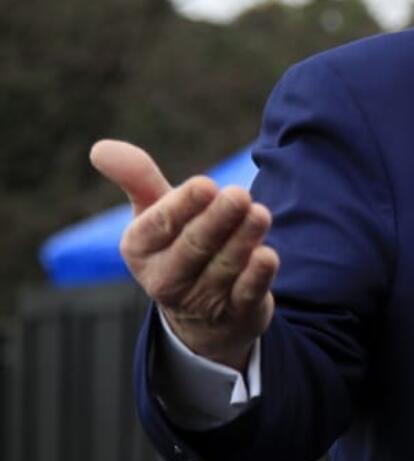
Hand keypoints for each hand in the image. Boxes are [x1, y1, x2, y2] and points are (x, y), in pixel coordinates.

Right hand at [90, 139, 278, 370]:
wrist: (204, 310)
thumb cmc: (178, 243)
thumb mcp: (155, 212)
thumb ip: (138, 179)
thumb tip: (100, 148)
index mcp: (140, 248)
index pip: (160, 225)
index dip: (183, 205)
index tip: (206, 184)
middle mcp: (166, 278)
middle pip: (194, 246)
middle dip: (217, 220)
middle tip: (240, 195)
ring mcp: (201, 299)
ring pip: (224, 267)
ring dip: (244, 239)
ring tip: (260, 214)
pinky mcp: (236, 312)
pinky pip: (246, 294)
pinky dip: (257, 276)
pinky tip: (268, 256)